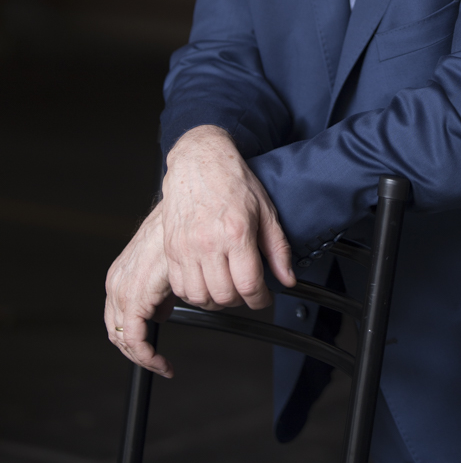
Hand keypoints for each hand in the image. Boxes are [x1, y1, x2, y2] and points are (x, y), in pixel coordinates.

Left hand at [104, 204, 175, 375]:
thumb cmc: (181, 234)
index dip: (134, 336)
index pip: (119, 316)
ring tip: (162, 365)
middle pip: (116, 330)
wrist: (184, 219)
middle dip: (137, 351)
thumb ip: (161, 290)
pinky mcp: (134, 300)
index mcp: (121, 275)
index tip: (152, 350)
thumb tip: (163, 309)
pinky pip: (135, 340)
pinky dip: (147, 357)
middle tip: (157, 362)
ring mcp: (121, 291)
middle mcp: (116, 284)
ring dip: (143, 357)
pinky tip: (163, 363)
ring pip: (123, 339)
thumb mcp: (168, 267)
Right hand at [161, 125, 295, 310]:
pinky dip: (194, 294)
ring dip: (216, 301)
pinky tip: (206, 283)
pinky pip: (179, 286)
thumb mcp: (266, 210)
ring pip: (199, 296)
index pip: (249, 285)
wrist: (199, 161)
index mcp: (236, 233)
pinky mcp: (171, 248)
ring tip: (227, 289)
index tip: (264, 297)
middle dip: (240, 301)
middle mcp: (208, 242)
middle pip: (224, 295)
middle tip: (246, 292)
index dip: (260, 299)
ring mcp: (186, 246)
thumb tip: (287, 278)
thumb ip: (278, 248)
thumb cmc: (233, 181)